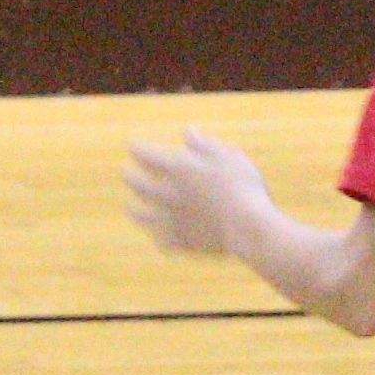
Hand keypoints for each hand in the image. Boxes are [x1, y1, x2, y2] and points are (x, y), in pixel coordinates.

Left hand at [122, 129, 277, 264]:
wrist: (248, 227)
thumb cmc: (243, 185)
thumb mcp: (227, 156)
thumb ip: (204, 145)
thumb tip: (188, 132)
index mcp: (177, 168)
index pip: (145, 155)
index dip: (137, 149)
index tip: (132, 147)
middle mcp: (168, 193)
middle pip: (138, 185)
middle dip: (130, 177)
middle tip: (126, 174)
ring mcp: (173, 220)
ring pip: (143, 216)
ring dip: (135, 211)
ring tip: (131, 209)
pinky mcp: (184, 242)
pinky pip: (164, 242)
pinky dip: (160, 239)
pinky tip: (159, 239)